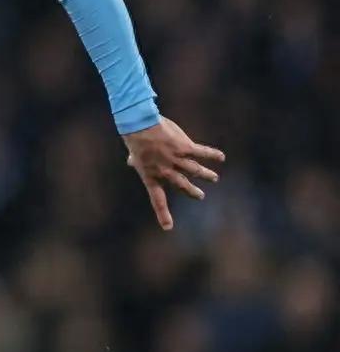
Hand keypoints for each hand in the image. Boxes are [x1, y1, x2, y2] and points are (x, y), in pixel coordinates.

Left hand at [123, 115, 224, 230]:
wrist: (139, 124)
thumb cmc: (135, 138)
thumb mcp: (134, 154)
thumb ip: (135, 161)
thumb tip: (130, 162)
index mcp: (151, 175)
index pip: (157, 199)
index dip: (162, 213)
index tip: (168, 227)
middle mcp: (165, 171)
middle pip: (182, 185)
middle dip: (192, 192)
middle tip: (200, 196)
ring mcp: (176, 160)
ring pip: (195, 171)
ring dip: (206, 175)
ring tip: (213, 178)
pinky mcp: (185, 148)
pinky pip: (202, 153)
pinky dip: (212, 155)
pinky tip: (221, 157)